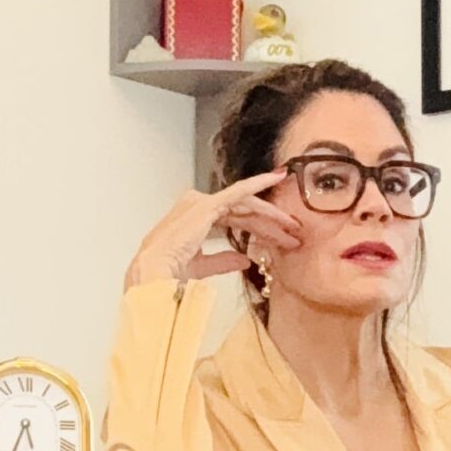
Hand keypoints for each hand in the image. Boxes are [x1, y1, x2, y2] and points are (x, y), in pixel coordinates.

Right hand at [125, 171, 302, 288]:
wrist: (154, 274)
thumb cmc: (168, 272)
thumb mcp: (202, 265)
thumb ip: (223, 260)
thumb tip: (245, 260)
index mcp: (194, 219)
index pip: (234, 220)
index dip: (259, 227)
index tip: (281, 235)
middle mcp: (198, 205)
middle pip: (244, 213)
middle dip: (271, 224)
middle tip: (295, 234)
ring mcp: (202, 202)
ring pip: (246, 206)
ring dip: (271, 215)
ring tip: (293, 226)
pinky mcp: (208, 205)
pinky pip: (238, 192)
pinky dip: (258, 182)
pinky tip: (277, 177)